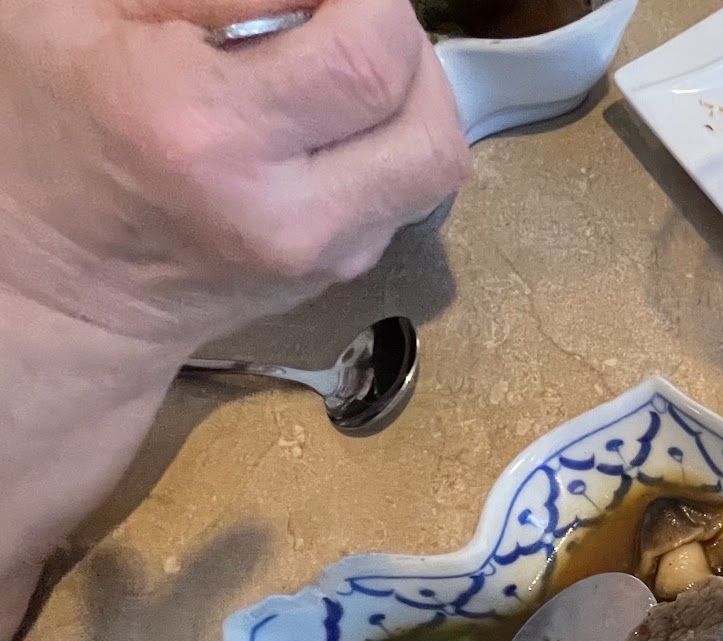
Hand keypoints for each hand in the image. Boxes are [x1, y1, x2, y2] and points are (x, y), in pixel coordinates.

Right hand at [0, 0, 471, 640]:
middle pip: (428, 120)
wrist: (50, 286)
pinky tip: (328, 120)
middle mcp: (280, 209)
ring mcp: (318, 256)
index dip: (371, 0)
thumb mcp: (84, 14)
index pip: (368, 54)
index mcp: (205, 131)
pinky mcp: (338, 274)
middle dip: (402, 44)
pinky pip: (408, 196)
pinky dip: (391, 141)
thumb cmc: (41, 128)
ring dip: (414, 96)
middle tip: (344, 17)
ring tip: (347, 62)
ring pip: (436, 163)